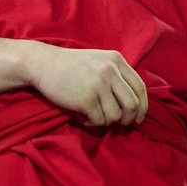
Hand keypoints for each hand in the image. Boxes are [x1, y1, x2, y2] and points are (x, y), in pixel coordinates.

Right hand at [29, 45, 147, 126]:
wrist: (43, 64)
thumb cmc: (71, 66)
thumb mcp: (99, 61)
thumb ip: (117, 76)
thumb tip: (135, 106)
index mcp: (116, 60)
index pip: (140, 87)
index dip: (143, 107)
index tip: (139, 119)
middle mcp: (110, 71)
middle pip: (132, 105)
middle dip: (128, 119)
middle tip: (120, 124)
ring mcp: (98, 84)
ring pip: (115, 116)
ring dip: (105, 121)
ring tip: (92, 113)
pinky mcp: (85, 99)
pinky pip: (98, 121)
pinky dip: (90, 122)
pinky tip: (80, 114)